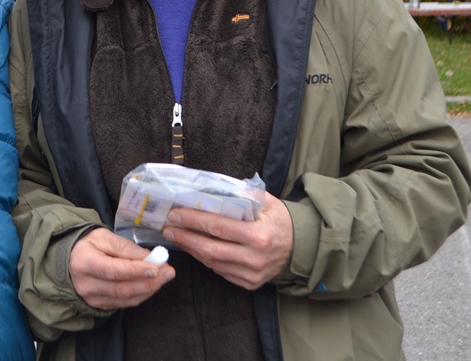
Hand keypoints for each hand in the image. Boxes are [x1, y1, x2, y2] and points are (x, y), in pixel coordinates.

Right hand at [69, 227, 175, 309]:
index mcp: (84, 262)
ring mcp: (92, 298)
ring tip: (165, 276)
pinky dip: (141, 295)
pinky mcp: (99, 305)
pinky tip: (152, 284)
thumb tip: (147, 257)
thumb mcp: (102, 236)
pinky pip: (124, 303)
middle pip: (121, 288)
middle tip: (168, 271)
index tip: (156, 267)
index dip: (135, 270)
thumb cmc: (87, 244)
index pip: (112, 270)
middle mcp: (86, 284)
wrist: (70, 259)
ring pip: (125, 299)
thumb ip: (124, 247)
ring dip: (148, 289)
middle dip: (148, 282)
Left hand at [162, 192, 292, 289]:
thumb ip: (243, 193)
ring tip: (177, 237)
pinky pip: (221, 271)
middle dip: (185, 237)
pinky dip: (205, 259)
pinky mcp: (250, 283)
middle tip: (168, 228)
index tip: (175, 214)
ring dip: (191, 249)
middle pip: (210, 249)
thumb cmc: (280, 220)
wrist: (301, 247)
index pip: (218, 227)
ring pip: (212, 263)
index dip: (194, 221)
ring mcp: (252, 274)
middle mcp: (254, 258)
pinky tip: (194, 248)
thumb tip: (212, 186)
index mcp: (259, 235)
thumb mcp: (267, 201)